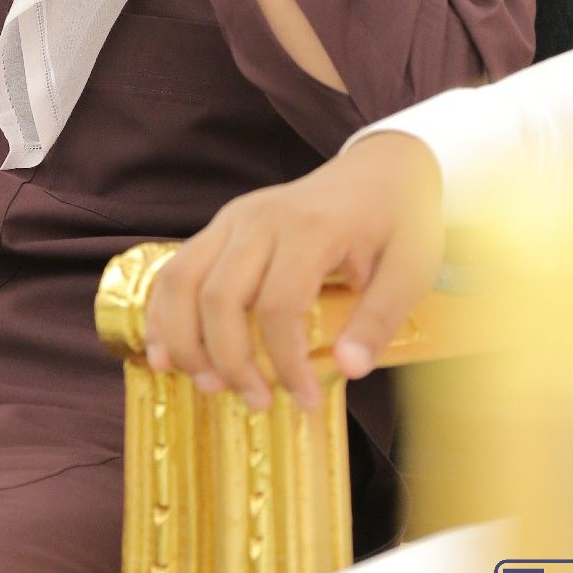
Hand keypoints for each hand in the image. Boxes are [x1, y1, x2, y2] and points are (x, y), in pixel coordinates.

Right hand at [144, 132, 444, 412]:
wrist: (380, 170)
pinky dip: (162, 313)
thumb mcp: (410, 269)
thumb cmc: (398, 221)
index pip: (279, 306)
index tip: (304, 401)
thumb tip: (348, 369)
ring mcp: (234, 218)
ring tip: (207, 384)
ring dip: (185, 341)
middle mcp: (262, 218)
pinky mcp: (221, 224)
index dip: (284, 362)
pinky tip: (166, 354)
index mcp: (311, 228)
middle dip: (229, 361)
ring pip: (183, 281)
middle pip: (219, 297)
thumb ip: (379, 319)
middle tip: (256, 402)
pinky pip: (175, 269)